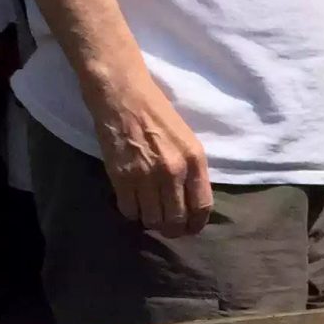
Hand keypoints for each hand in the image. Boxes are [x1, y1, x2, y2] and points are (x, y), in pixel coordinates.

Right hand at [91, 70, 211, 237]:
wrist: (123, 94)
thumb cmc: (157, 112)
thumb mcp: (187, 139)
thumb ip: (192, 170)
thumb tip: (191, 202)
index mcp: (194, 160)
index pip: (202, 207)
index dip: (196, 224)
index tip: (190, 228)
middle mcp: (173, 171)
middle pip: (176, 220)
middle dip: (172, 229)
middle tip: (166, 226)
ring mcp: (147, 175)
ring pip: (152, 220)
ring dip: (150, 221)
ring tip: (148, 212)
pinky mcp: (122, 177)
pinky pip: (129, 211)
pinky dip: (131, 212)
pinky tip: (132, 202)